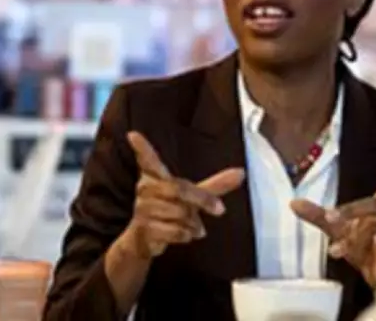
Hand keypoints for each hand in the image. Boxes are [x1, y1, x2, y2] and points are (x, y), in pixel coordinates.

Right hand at [122, 131, 244, 259]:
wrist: (144, 240)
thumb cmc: (170, 210)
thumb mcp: (193, 197)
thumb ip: (216, 185)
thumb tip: (242, 172)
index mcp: (155, 177)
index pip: (148, 159)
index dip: (141, 147)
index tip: (133, 134)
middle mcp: (146, 189)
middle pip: (179, 189)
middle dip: (203, 201)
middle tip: (220, 209)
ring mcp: (143, 209)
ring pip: (180, 212)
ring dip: (193, 223)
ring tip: (193, 225)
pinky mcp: (145, 228)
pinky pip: (175, 230)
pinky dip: (187, 234)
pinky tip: (186, 234)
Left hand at [291, 144, 375, 286]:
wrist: (374, 274)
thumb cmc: (358, 244)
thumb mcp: (334, 228)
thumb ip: (316, 215)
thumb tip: (292, 202)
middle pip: (375, 203)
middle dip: (351, 210)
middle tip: (330, 216)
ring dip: (356, 236)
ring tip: (336, 249)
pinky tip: (373, 242)